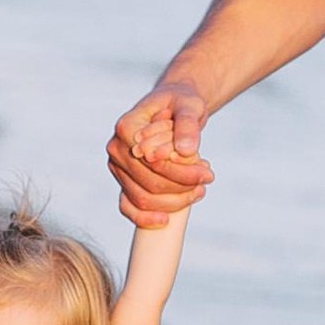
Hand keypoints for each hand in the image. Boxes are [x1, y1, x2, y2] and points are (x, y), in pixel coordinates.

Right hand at [107, 80, 214, 224]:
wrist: (173, 106)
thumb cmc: (181, 104)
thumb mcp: (190, 106)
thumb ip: (188, 124)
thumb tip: (186, 151)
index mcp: (127, 127)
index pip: (155, 162)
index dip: (182, 173)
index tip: (208, 173)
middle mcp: (116, 148)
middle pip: (149, 183)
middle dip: (182, 188)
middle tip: (207, 180)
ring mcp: (118, 166)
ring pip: (142, 198)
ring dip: (173, 202)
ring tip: (199, 191)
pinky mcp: (123, 179)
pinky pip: (128, 205)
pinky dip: (145, 217)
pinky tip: (166, 220)